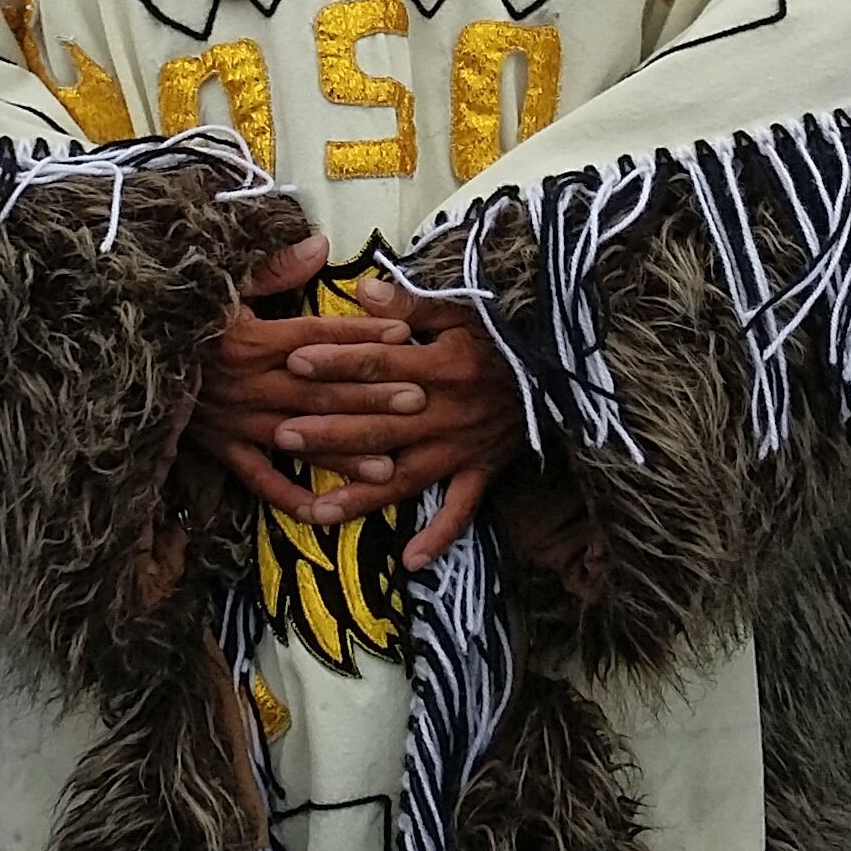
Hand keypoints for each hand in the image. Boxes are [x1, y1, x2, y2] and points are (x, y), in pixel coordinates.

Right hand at [184, 234, 424, 521]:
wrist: (118, 357)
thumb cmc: (174, 315)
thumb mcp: (218, 284)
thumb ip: (271, 269)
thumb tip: (319, 246)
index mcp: (250, 341)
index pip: (317, 339)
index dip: (360, 338)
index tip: (403, 337)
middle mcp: (249, 385)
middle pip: (320, 391)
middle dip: (371, 397)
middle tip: (417, 400)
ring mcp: (236, 422)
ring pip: (300, 438)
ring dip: (344, 453)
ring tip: (389, 467)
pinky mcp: (220, 448)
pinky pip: (258, 480)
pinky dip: (289, 499)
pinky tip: (326, 513)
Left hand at [274, 276, 523, 568]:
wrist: (570, 367)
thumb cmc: (510, 332)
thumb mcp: (467, 307)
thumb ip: (413, 302)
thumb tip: (361, 288)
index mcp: (442, 365)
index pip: (379, 363)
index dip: (336, 362)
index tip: (294, 362)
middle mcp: (447, 411)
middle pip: (380, 424)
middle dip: (329, 431)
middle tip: (281, 435)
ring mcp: (463, 446)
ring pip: (405, 475)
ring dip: (361, 494)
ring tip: (315, 511)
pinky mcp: (483, 469)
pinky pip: (461, 509)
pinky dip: (439, 536)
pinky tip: (409, 562)